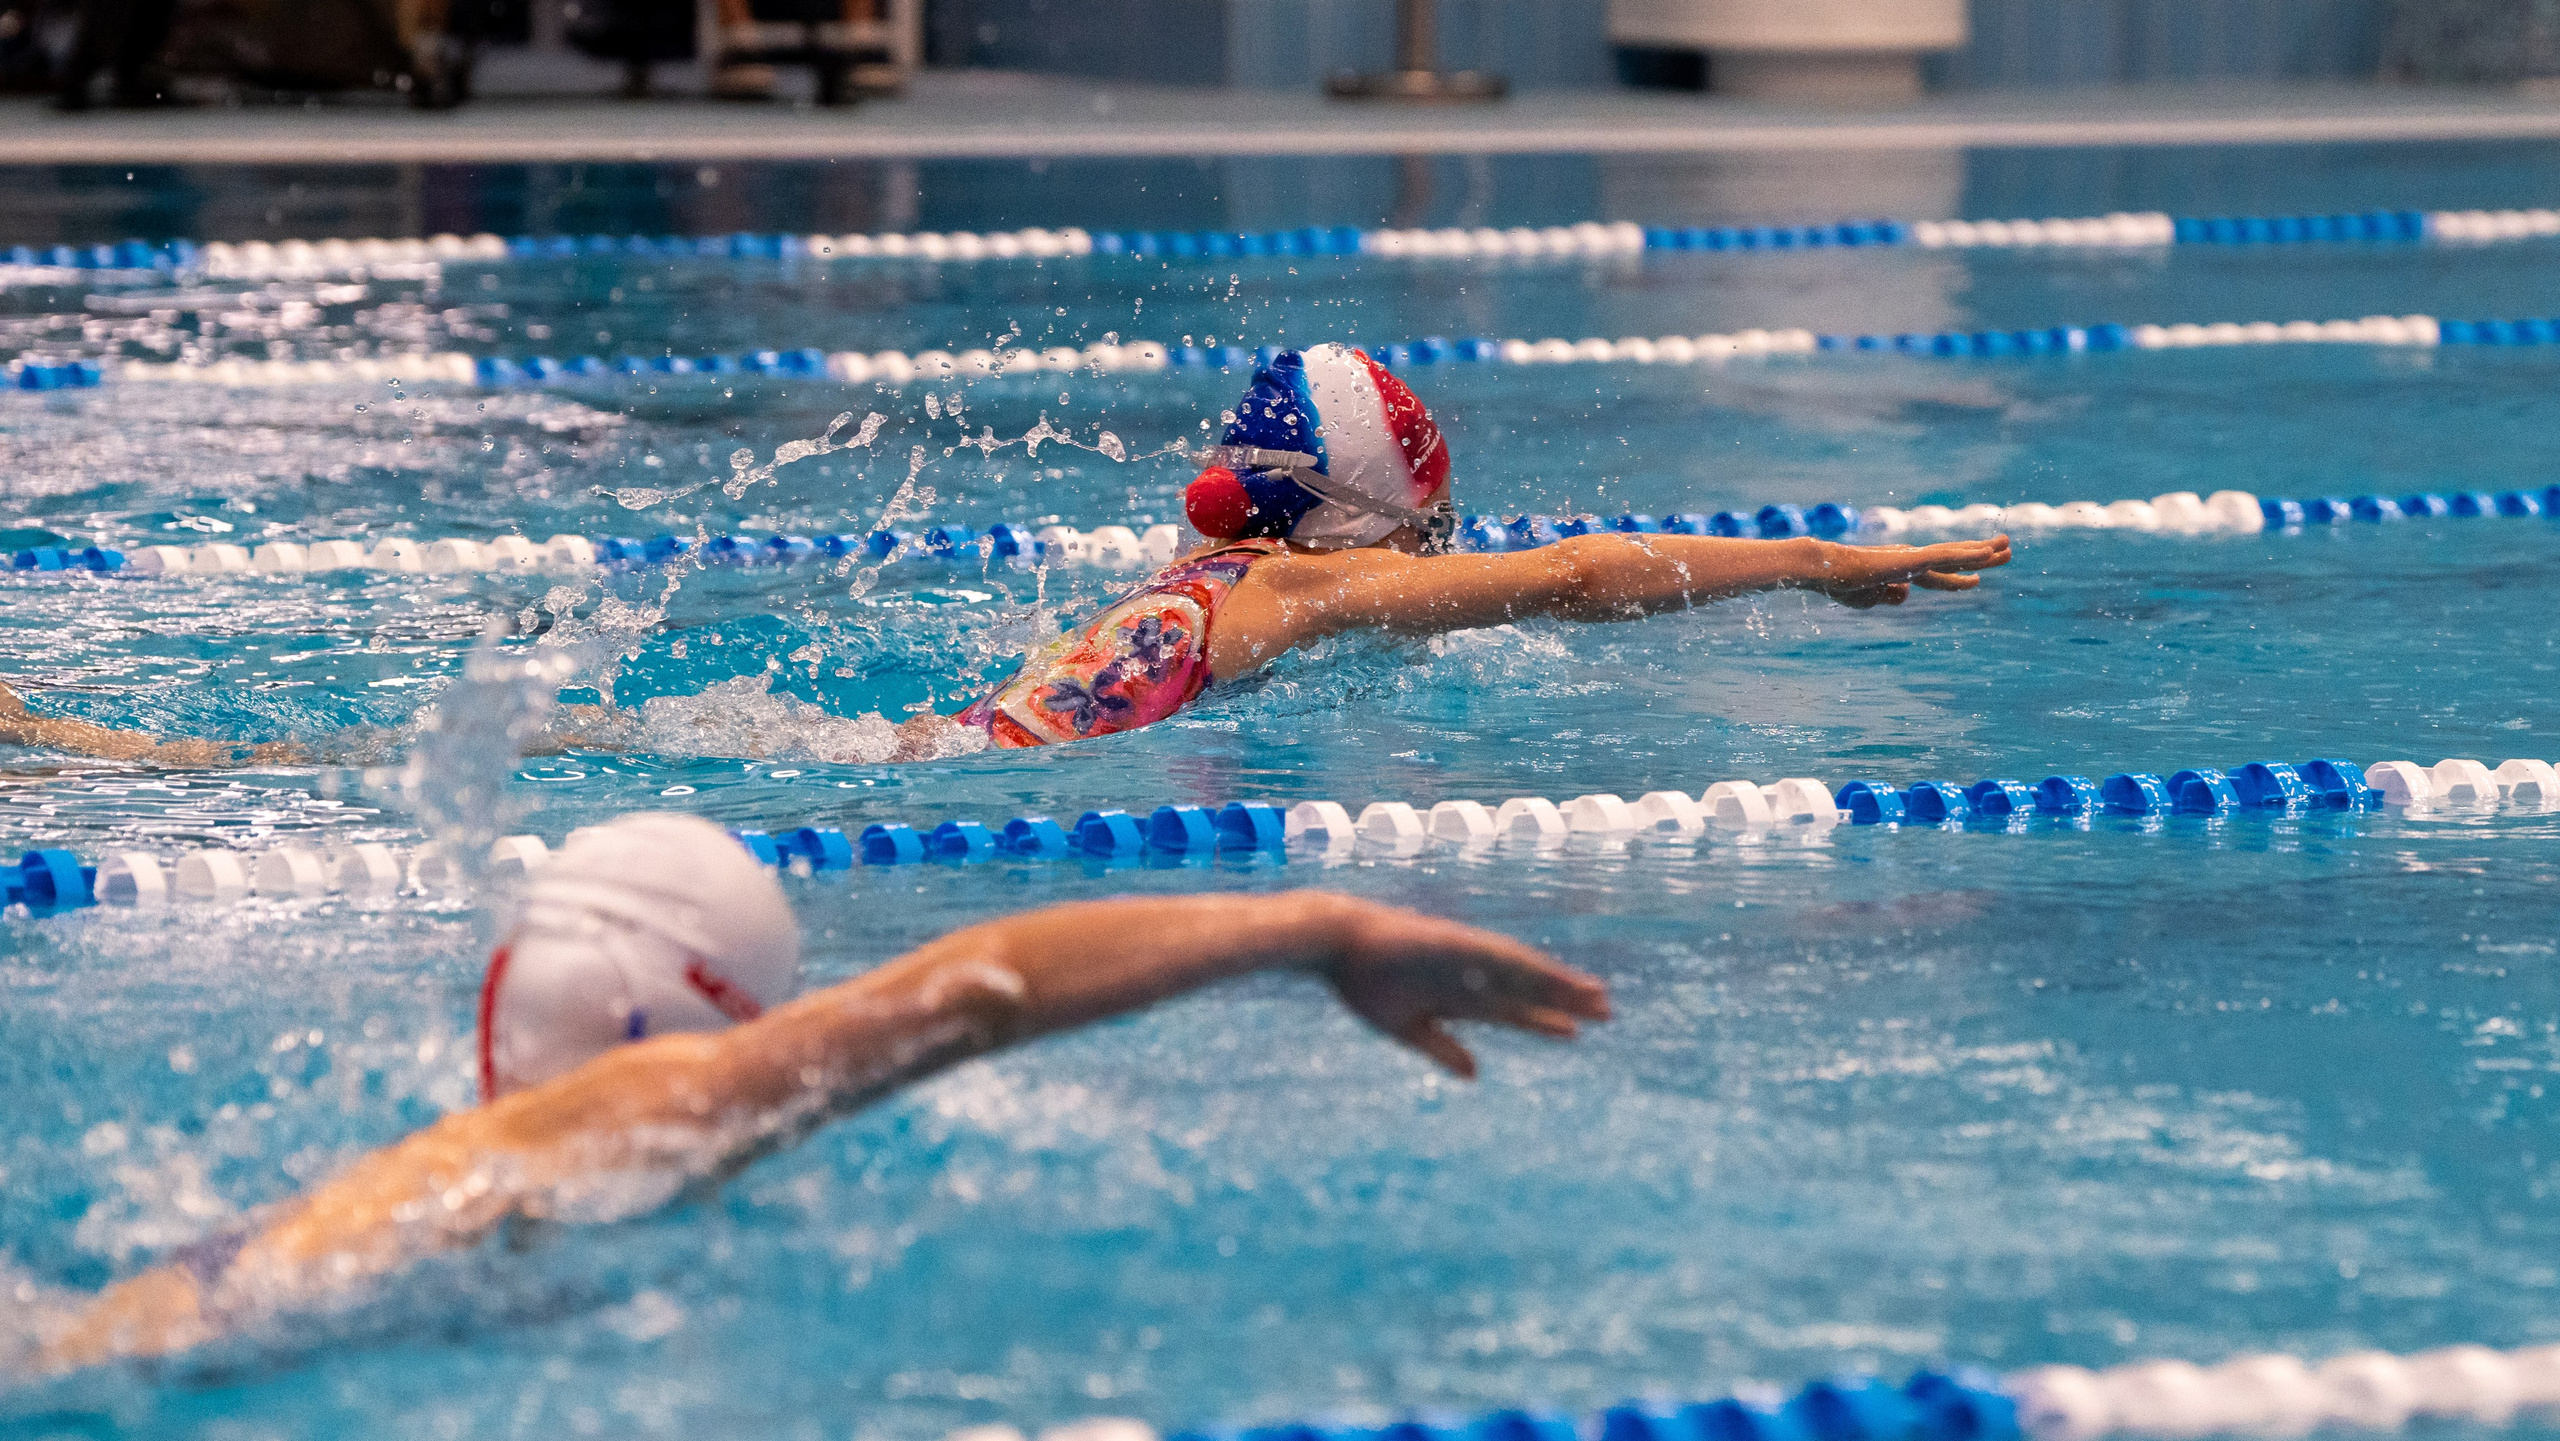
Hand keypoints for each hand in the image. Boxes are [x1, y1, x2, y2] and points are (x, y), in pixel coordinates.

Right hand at [1316, 899, 1609, 1077]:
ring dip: (1557, 983)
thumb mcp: (1406, 1027)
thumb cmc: (1363, 981)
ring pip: (1522, 972)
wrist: (1333, 944)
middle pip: (1526, 989)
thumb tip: (1475, 1074)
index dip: (1542, 1020)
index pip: (1509, 1010)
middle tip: (1607, 1010)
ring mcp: (1463, 956)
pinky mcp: (1452, 942)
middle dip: (1564, 1000)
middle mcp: (1468, 973)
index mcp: (1457, 994)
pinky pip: (1495, 956)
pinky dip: (1524, 966)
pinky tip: (1552, 975)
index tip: (1574, 1032)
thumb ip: (1442, 1048)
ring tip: (1595, 995)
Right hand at [1807, 535, 2010, 608]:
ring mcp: (1913, 558)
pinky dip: (1968, 555)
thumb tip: (1905, 595)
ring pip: (1956, 554)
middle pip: (1955, 558)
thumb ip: (1888, 597)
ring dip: (1984, 551)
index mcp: (1902, 571)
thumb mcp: (1868, 599)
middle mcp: (1912, 560)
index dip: (1959, 580)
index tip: (1977, 582)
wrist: (1825, 569)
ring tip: (2009, 546)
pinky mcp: (1912, 559)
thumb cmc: (1840, 583)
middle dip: (1983, 556)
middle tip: (2009, 549)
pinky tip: (1987, 555)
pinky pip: (1946, 557)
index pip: (1939, 576)